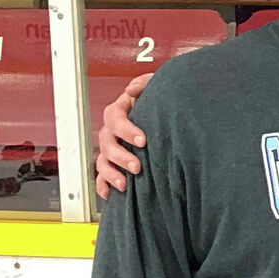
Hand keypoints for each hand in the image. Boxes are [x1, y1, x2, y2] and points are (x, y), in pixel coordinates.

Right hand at [95, 72, 152, 199]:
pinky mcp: (115, 166)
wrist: (176, 121)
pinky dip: (103, 186)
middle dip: (120, 156)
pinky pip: (102, 178)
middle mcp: (113, 132)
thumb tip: (130, 90)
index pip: (114, 117)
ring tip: (125, 184)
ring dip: (111, 173)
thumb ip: (145, 83)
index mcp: (121, 111)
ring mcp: (112, 150)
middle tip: (137, 166)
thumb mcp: (158, 87)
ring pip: (102, 162)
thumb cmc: (164, 103)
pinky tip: (110, 195)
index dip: (125, 129)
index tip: (143, 140)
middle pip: (107, 143)